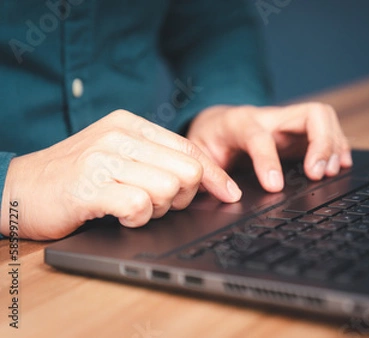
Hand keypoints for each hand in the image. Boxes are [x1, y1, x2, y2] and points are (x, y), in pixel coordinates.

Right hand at [0, 110, 241, 239]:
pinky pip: (140, 206)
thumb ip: (156, 159)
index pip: (189, 147)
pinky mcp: (89, 187)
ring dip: (159, 208)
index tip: (228, 193)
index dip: (215, 175)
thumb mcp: (117, 156)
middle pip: (187, 169)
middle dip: (185, 195)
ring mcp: (103, 159)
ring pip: (169, 188)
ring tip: (136, 207)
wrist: (17, 190)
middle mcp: (119, 137)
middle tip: (162, 204)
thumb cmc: (74, 177)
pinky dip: (138, 219)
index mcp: (129, 125)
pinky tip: (121, 216)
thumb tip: (207, 179)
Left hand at [186, 103, 352, 192]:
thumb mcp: (197, 152)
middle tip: (318, 173)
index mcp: (240, 122)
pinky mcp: (301, 132)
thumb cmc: (210, 138)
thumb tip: (226, 195)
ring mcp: (289, 122)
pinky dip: (339, 147)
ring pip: (323, 118)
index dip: (268, 160)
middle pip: (310, 113)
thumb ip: (209, 172)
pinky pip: (329, 130)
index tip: (275, 186)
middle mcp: (270, 118)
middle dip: (321, 143)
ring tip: (330, 172)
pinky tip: (340, 164)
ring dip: (333, 145)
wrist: (217, 121)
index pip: (259, 137)